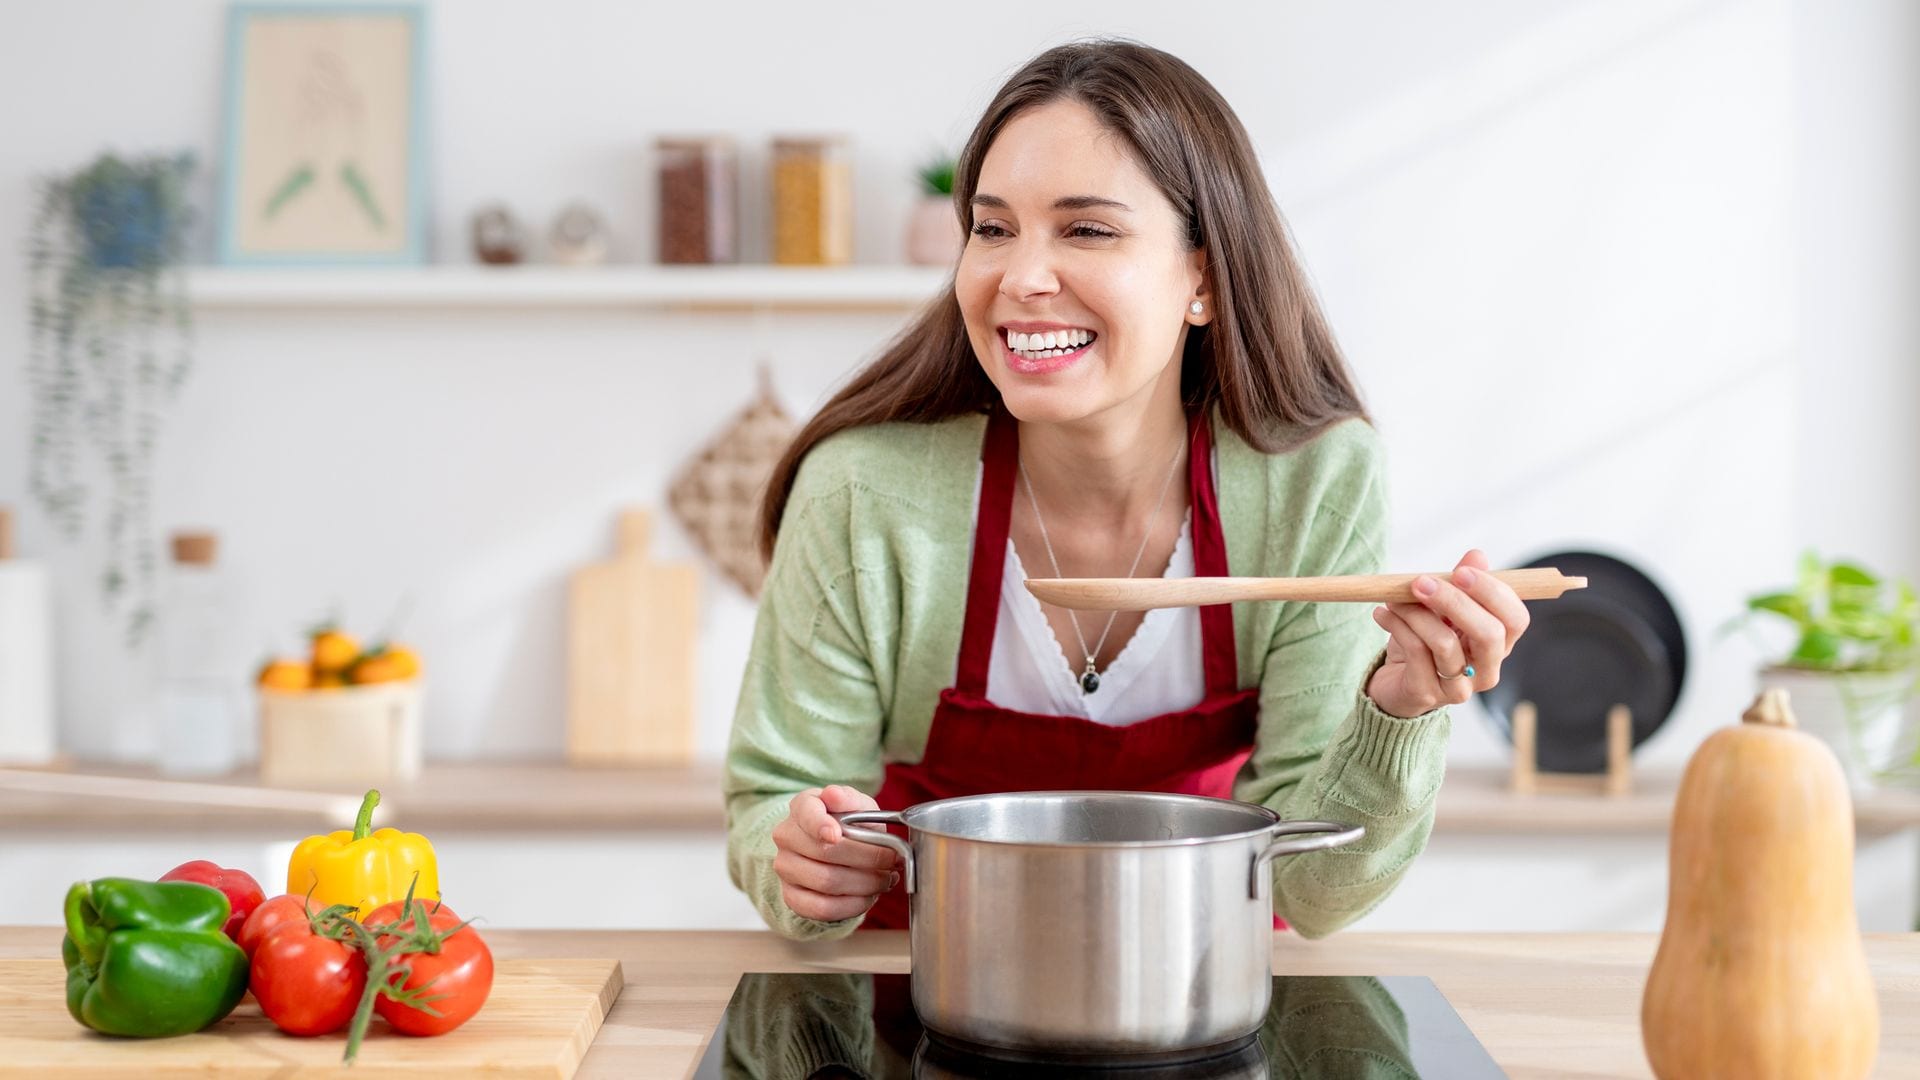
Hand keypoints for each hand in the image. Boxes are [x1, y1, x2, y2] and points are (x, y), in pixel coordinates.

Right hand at [771, 785, 900, 922]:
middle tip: (892, 861)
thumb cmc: (850, 824)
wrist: (836, 851)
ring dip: (865, 883)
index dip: (820, 825)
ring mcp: (786, 868)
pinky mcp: (792, 897)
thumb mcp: (858, 806)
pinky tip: (868, 896)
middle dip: (868, 859)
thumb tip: (834, 795)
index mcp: (802, 807)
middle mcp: (787, 836)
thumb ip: (849, 799)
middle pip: (825, 852)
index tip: (836, 835)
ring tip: (884, 879)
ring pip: (826, 882)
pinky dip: (852, 905)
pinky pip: (822, 908)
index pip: (806, 813)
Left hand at [1366, 549, 1530, 718]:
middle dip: (1455, 601)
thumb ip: (1460, 584)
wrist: (1394, 683)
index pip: (1516, 619)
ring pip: (1445, 643)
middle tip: (1421, 582)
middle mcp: (1486, 670)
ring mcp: (1459, 687)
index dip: (1493, 593)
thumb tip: (1477, 555)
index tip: (1461, 571)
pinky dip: (1397, 625)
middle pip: (1489, 634)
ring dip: (1414, 612)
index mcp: (1498, 645)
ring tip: (1392, 599)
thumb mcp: (1443, 610)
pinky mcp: (1427, 693)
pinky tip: (1382, 614)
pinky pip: (1416, 652)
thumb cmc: (1425, 643)